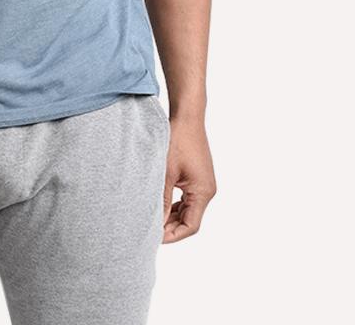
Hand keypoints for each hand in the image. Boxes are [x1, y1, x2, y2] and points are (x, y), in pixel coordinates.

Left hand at [162, 116, 216, 242]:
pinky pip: (187, 198)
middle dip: (170, 226)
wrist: (187, 116)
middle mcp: (207, 190)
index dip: (172, 235)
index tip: (154, 237)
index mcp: (203, 192)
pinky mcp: (197, 176)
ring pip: (187, 209)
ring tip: (151, 217)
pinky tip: (158, 203)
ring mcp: (203, 183)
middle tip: (148, 229)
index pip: (190, 226)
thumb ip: (161, 200)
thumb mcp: (165, 173)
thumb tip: (155, 224)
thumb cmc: (177, 141)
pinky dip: (174, 204)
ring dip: (171, 215)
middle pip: (190, 220)